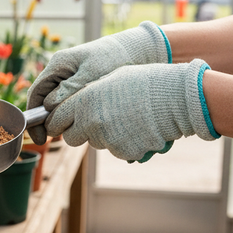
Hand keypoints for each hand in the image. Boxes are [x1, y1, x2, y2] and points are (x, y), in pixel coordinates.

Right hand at [26, 21, 170, 143]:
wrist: (136, 50)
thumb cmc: (114, 58)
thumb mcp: (92, 73)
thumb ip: (70, 89)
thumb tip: (50, 107)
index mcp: (57, 65)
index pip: (35, 94)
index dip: (33, 119)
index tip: (41, 138)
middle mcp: (59, 72)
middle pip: (44, 102)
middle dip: (48, 121)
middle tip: (59, 138)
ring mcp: (68, 79)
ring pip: (57, 105)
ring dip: (62, 118)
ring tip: (73, 130)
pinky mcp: (79, 86)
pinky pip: (70, 103)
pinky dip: (73, 114)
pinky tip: (83, 123)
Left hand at [44, 59, 220, 160]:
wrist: (176, 97)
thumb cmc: (145, 83)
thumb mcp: (110, 80)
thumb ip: (87, 95)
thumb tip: (72, 106)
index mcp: (84, 101)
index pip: (56, 120)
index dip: (56, 123)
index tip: (59, 123)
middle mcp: (91, 122)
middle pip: (71, 138)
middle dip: (77, 132)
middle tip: (92, 123)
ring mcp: (107, 139)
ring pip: (95, 143)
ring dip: (103, 135)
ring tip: (125, 118)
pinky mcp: (123, 152)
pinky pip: (116, 150)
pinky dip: (123, 143)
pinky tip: (137, 128)